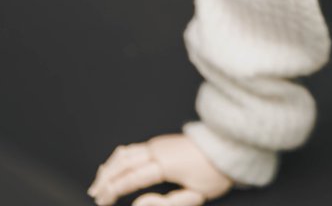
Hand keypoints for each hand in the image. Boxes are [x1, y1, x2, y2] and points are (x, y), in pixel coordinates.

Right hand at [88, 133, 233, 205]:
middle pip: (124, 163)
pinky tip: (113, 164)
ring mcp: (159, 143)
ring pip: (126, 153)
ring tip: (98, 181)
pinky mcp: (161, 142)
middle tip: (95, 194)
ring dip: (109, 167)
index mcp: (166, 163)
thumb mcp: (196, 194)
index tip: (102, 201)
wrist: (226, 149)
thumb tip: (141, 202)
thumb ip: (169, 202)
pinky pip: (134, 148)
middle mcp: (159, 149)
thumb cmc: (214, 173)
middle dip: (106, 179)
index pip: (132, 177)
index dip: (114, 190)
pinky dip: (119, 157)